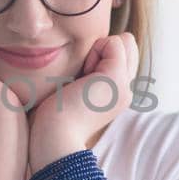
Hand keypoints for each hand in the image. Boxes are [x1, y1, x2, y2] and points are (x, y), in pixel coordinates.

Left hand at [28, 32, 138, 169]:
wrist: (53, 137)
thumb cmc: (51, 116)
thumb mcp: (71, 88)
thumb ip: (84, 72)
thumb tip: (89, 51)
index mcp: (116, 94)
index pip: (122, 53)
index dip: (98, 54)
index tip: (78, 80)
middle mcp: (126, 90)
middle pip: (127, 44)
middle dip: (101, 49)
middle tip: (80, 78)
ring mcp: (125, 86)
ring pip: (122, 42)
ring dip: (96, 51)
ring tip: (80, 80)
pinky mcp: (117, 79)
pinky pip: (114, 42)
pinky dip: (94, 51)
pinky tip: (81, 77)